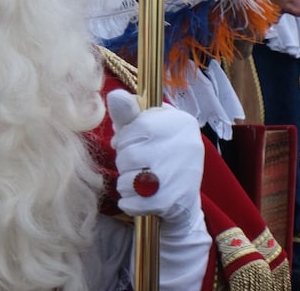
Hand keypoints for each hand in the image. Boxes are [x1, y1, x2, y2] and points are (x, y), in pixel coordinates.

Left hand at [107, 89, 203, 232]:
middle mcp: (184, 145)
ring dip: (125, 182)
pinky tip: (137, 198)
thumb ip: (128, 112)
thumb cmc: (158, 151)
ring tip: (139, 180)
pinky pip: (134, 202)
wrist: (184, 195)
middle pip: (128, 154)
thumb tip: (114, 96)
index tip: (135, 144)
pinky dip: (129, 202)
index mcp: (179, 121)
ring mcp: (180, 174)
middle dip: (125, 162)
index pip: (134, 128)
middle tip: (138, 165)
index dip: (126, 140)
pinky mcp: (173, 201)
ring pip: (128, 179)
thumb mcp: (145, 126)